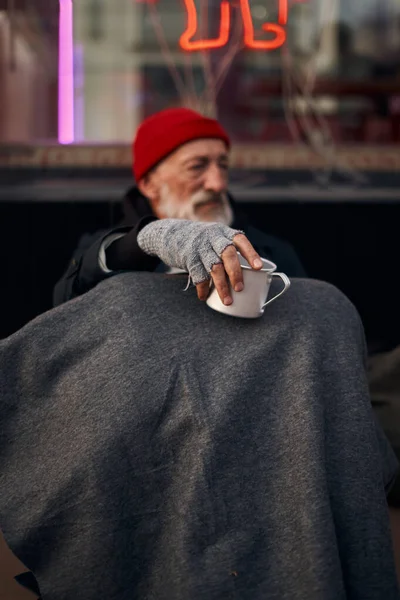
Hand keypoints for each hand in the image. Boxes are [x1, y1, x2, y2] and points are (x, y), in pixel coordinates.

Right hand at [137, 219, 262, 303]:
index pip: (241, 240)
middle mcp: (213, 238)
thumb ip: (229, 250)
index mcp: (224, 233)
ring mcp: (200, 247)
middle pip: (228, 254)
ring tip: (228, 300)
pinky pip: (198, 275)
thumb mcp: (216, 237)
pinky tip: (204, 296)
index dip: (251, 254)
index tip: (258, 267)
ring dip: (222, 286)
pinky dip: (203, 288)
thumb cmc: (202, 241)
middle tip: (240, 288)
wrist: (172, 234)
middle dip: (235, 273)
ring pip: (214, 268)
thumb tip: (250, 275)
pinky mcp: (188, 257)